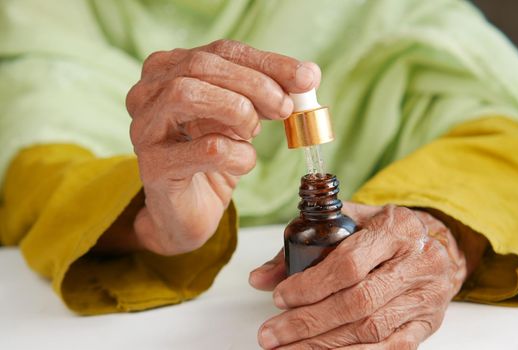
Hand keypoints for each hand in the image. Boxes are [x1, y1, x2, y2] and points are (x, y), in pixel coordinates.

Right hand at [125, 40, 320, 254]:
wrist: (188, 211)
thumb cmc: (213, 159)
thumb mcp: (241, 118)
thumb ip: (266, 94)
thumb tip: (307, 75)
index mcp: (168, 70)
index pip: (221, 51)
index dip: (267, 63)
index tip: (306, 78)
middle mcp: (147, 93)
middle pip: (201, 66)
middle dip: (254, 84)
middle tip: (285, 108)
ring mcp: (144, 128)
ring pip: (186, 93)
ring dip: (236, 109)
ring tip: (254, 133)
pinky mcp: (154, 166)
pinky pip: (204, 148)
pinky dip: (236, 154)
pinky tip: (242, 161)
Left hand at [250, 203, 469, 348]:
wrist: (434, 243)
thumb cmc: (382, 230)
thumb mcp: (347, 221)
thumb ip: (302, 245)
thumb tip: (259, 279)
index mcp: (395, 229)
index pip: (349, 264)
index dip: (311, 286)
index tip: (279, 297)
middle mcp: (416, 264)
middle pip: (357, 303)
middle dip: (308, 323)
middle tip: (271, 335)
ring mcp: (424, 298)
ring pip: (370, 331)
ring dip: (322, 346)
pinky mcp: (426, 325)